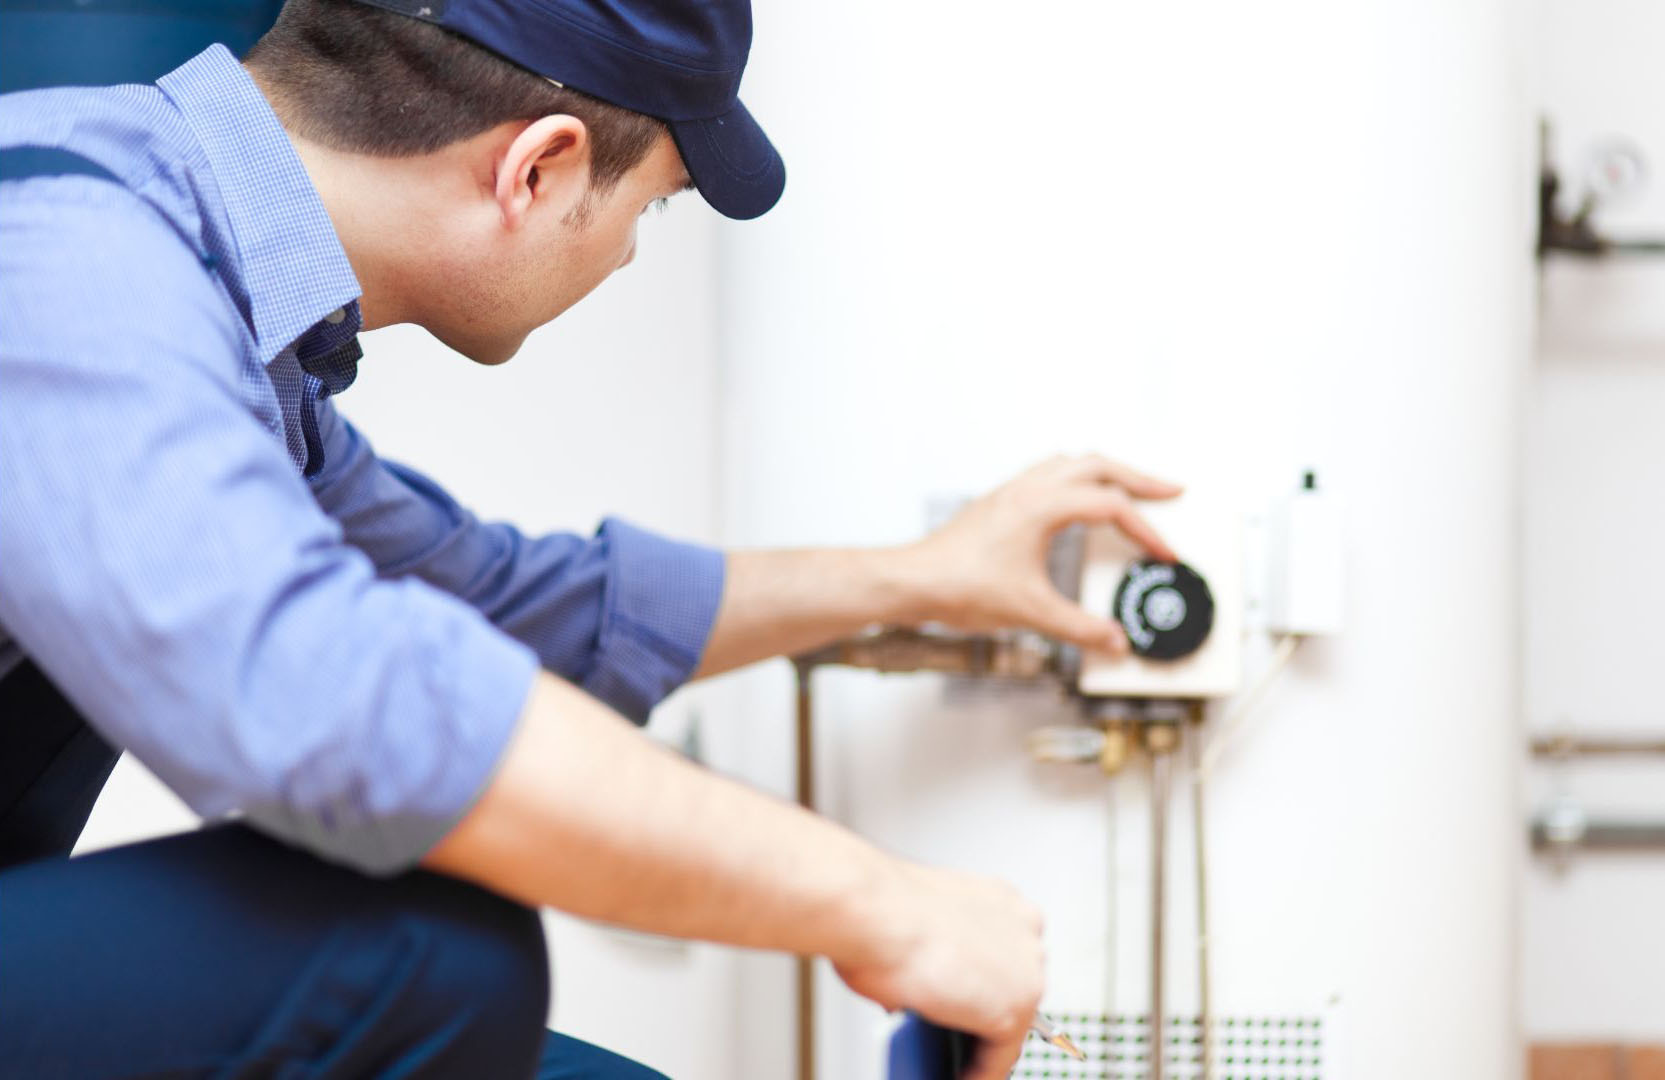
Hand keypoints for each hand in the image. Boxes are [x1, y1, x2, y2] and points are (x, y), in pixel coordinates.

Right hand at [835, 862, 1046, 1079]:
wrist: (874, 913)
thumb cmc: (880, 910)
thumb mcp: (916, 926)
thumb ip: (935, 955)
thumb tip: (918, 987)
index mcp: (999, 900)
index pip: (1003, 954)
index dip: (981, 982)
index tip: (965, 1001)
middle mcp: (1022, 928)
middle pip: (1012, 985)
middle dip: (982, 1009)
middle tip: (953, 1033)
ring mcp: (1026, 970)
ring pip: (1010, 1022)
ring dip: (980, 1043)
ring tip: (952, 1060)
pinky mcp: (1014, 1011)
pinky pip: (1000, 1056)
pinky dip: (979, 1072)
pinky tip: (959, 1077)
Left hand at [899, 454, 1182, 654]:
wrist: (912, 581)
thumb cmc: (958, 587)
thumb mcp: (1030, 612)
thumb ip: (1079, 628)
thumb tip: (1114, 640)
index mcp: (1041, 506)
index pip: (1111, 507)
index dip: (1146, 531)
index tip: (1164, 554)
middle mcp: (1028, 488)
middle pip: (1098, 465)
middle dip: (1139, 478)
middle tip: (1170, 492)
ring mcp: (1011, 491)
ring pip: (1070, 462)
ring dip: (1106, 472)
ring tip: (1130, 489)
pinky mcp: (999, 503)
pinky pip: (1048, 473)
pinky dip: (1076, 479)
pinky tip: (1078, 501)